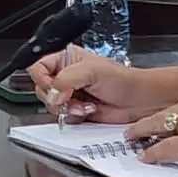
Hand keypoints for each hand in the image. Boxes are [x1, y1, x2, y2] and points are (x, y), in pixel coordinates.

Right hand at [30, 51, 149, 124]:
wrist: (140, 101)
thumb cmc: (121, 79)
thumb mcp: (91, 71)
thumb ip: (66, 79)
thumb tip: (52, 95)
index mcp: (65, 59)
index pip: (38, 68)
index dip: (43, 80)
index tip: (55, 89)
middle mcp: (65, 76)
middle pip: (42, 88)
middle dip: (56, 98)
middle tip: (71, 99)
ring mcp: (71, 94)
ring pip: (52, 105)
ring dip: (67, 109)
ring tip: (84, 106)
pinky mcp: (78, 111)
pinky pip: (64, 117)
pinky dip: (73, 117)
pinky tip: (87, 112)